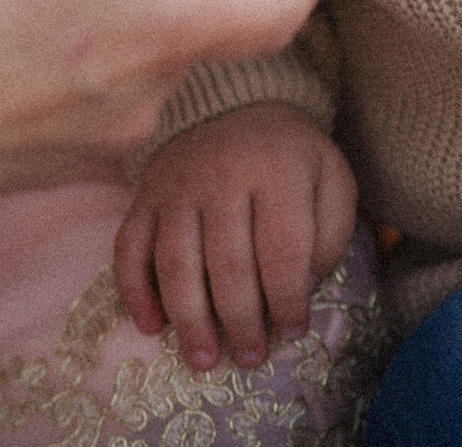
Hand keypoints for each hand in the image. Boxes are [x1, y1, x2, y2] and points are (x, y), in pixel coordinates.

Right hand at [114, 102, 355, 370]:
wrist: (235, 102)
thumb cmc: (291, 157)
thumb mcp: (332, 179)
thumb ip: (331, 233)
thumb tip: (303, 288)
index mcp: (277, 172)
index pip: (282, 249)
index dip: (287, 299)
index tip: (293, 331)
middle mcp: (222, 178)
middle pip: (227, 264)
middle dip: (240, 321)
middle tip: (250, 358)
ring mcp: (177, 188)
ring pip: (176, 262)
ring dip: (189, 319)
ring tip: (203, 359)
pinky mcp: (145, 196)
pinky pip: (130, 248)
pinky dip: (135, 290)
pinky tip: (150, 326)